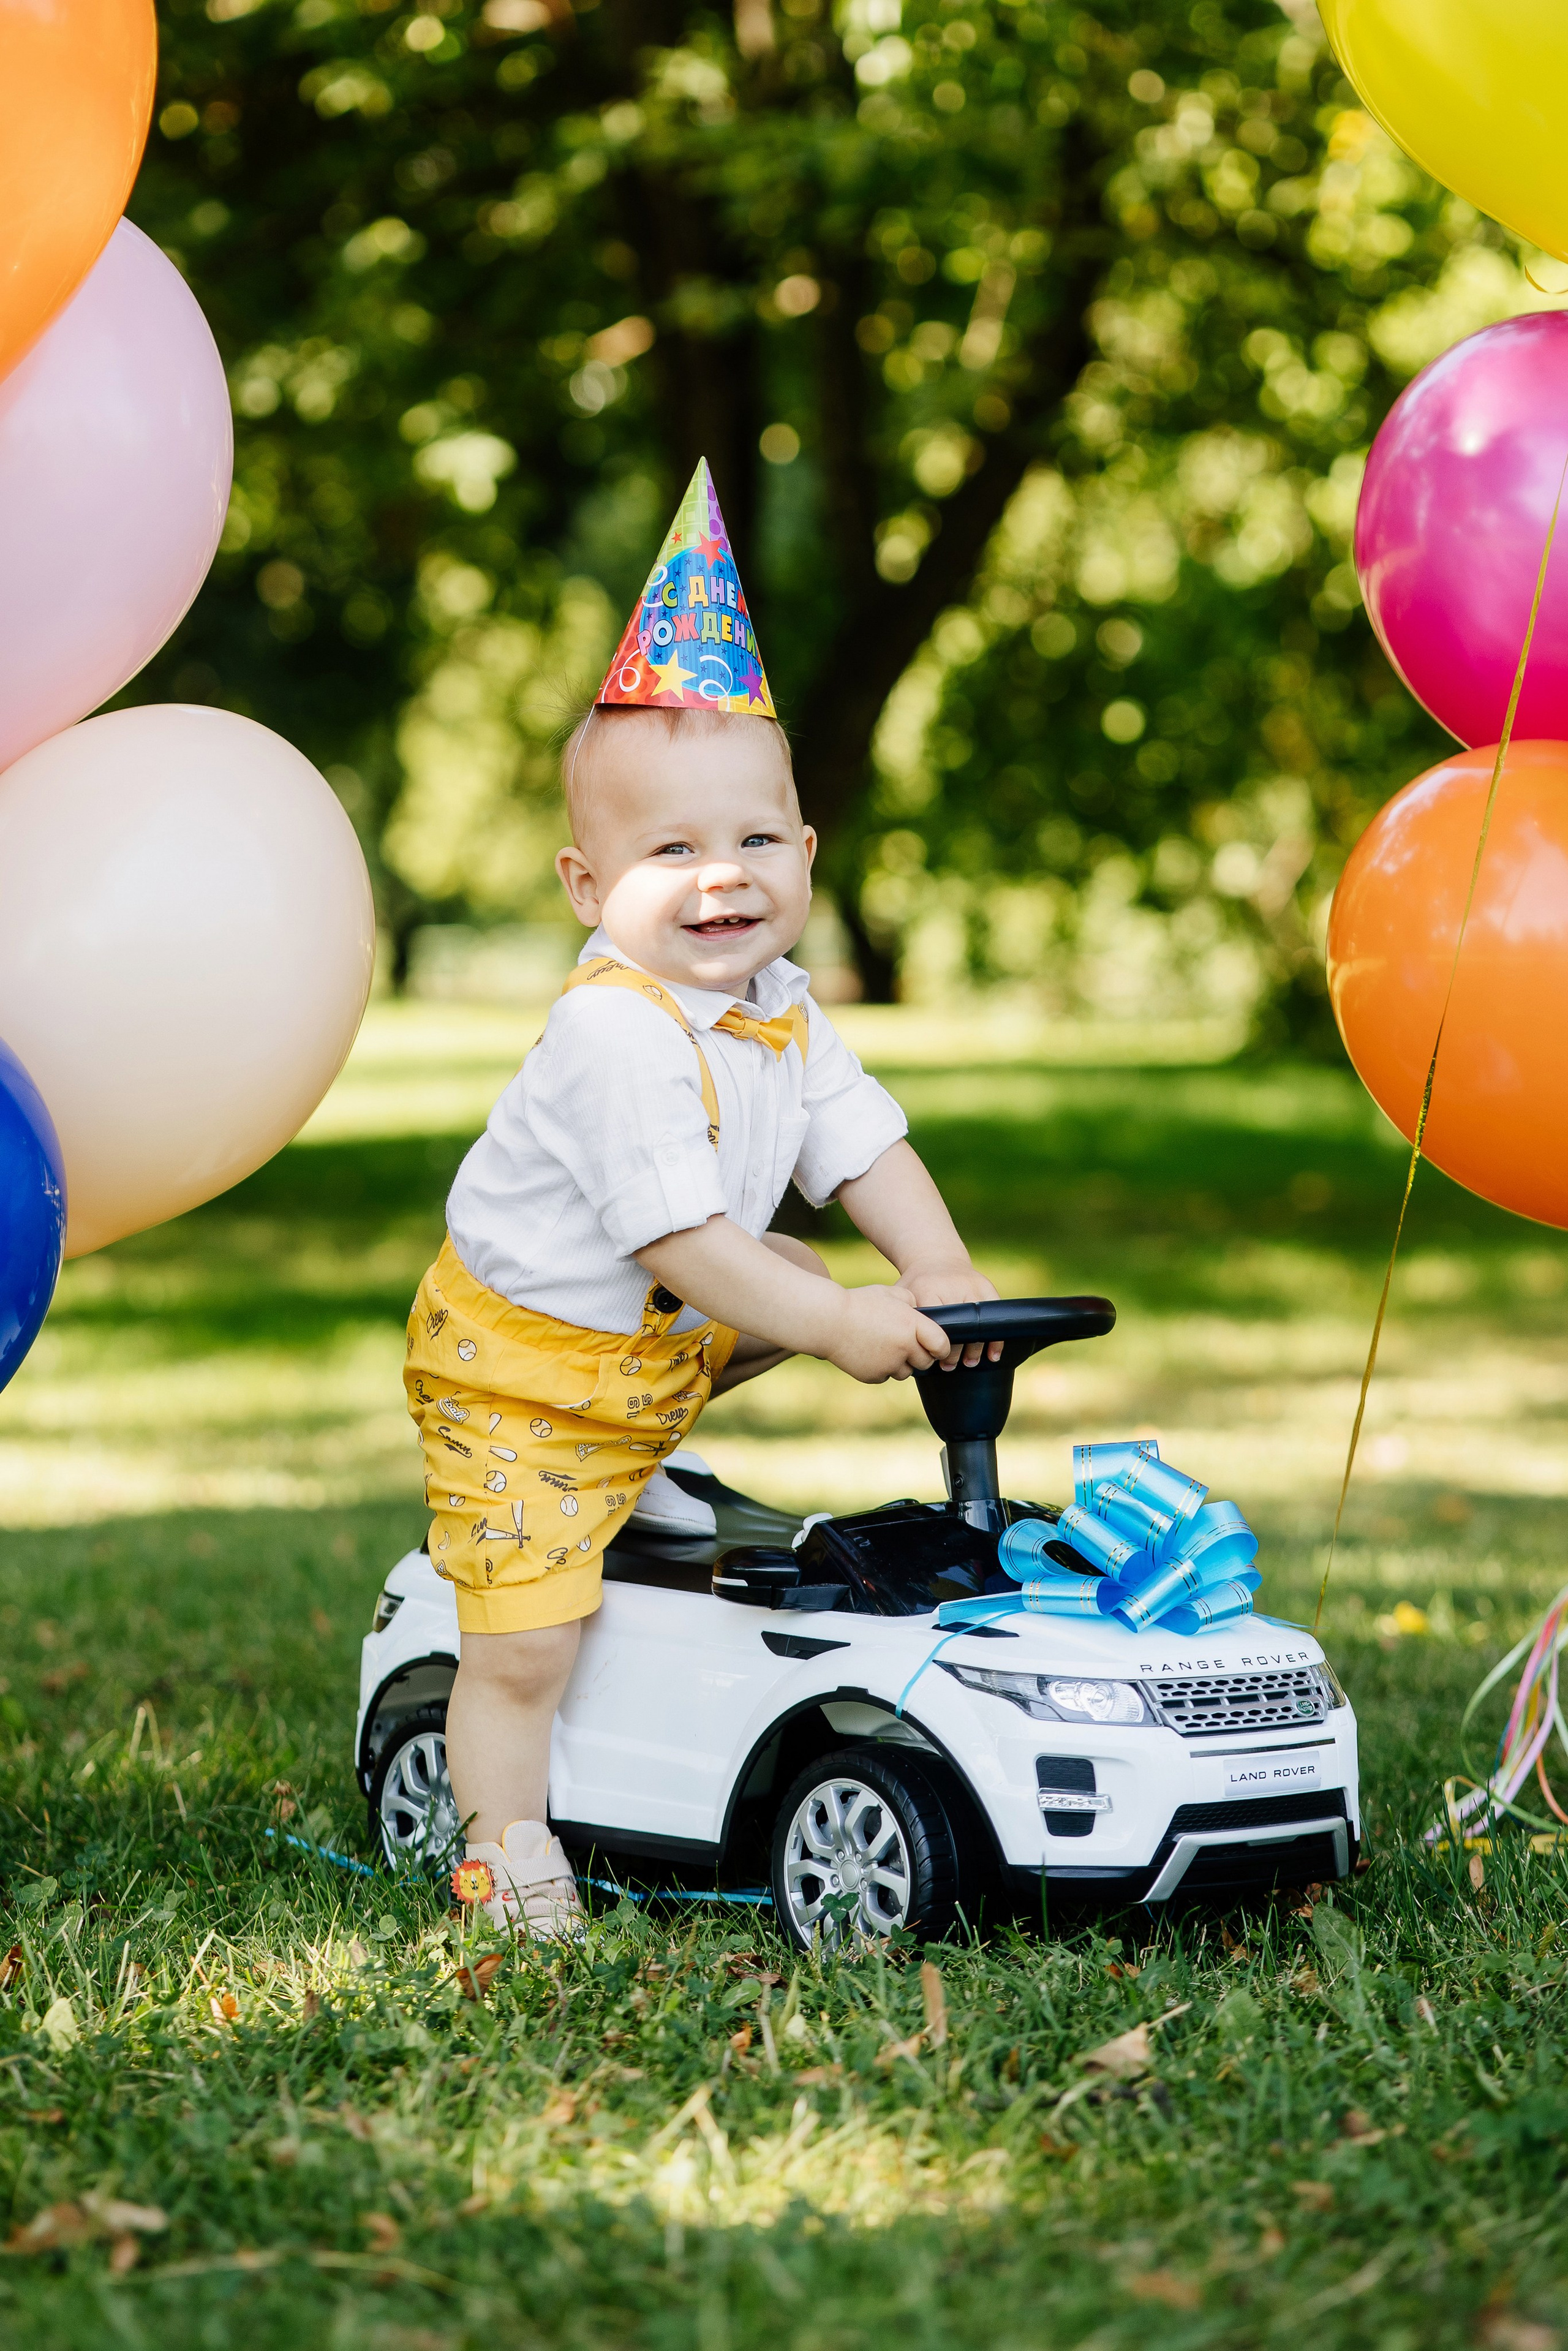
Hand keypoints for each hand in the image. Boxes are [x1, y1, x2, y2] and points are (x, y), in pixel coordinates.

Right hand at [824, 1285, 952, 1384]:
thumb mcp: (889, 1292)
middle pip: (925, 1362)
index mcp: (912, 1325)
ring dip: (901, 1363)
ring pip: (905, 1372)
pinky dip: (882, 1368)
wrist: (827, 1321)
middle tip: (910, 1345)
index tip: (937, 1346)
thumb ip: (910, 1302)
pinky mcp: (873, 1376)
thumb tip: (920, 1313)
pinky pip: (885, 1375)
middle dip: (921, 1355)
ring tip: (886, 1347)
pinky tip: (870, 1352)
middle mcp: (904, 1348)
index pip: (941, 1345)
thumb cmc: (859, 1303)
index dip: (942, 1347)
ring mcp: (888, 1365)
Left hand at [895, 1265, 1002, 1368]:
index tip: (933, 1359)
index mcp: (928, 1289)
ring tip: (968, 1363)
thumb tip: (900, 1350)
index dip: (935, 1346)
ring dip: (975, 1349)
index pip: (935, 1325)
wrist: (936, 1257)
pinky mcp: (986, 1286)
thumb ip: (900, 1316)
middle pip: (959, 1328)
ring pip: (979, 1325)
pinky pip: (995, 1317)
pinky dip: (995, 1339)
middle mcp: (952, 1286)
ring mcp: (972, 1285)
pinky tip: (991, 1355)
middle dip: (954, 1353)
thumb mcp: (903, 1294)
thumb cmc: (916, 1283)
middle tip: (948, 1367)